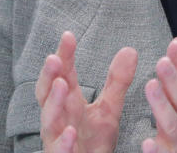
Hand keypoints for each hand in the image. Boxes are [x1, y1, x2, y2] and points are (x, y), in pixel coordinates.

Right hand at [36, 31, 138, 152]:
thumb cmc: (94, 142)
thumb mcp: (109, 108)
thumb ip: (117, 81)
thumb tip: (130, 50)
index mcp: (68, 103)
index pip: (62, 75)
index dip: (64, 56)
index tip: (68, 35)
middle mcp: (59, 119)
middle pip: (46, 95)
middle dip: (48, 77)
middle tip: (54, 58)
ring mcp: (58, 140)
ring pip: (48, 122)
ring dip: (53, 103)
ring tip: (61, 84)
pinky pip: (59, 152)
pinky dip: (63, 142)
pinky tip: (71, 131)